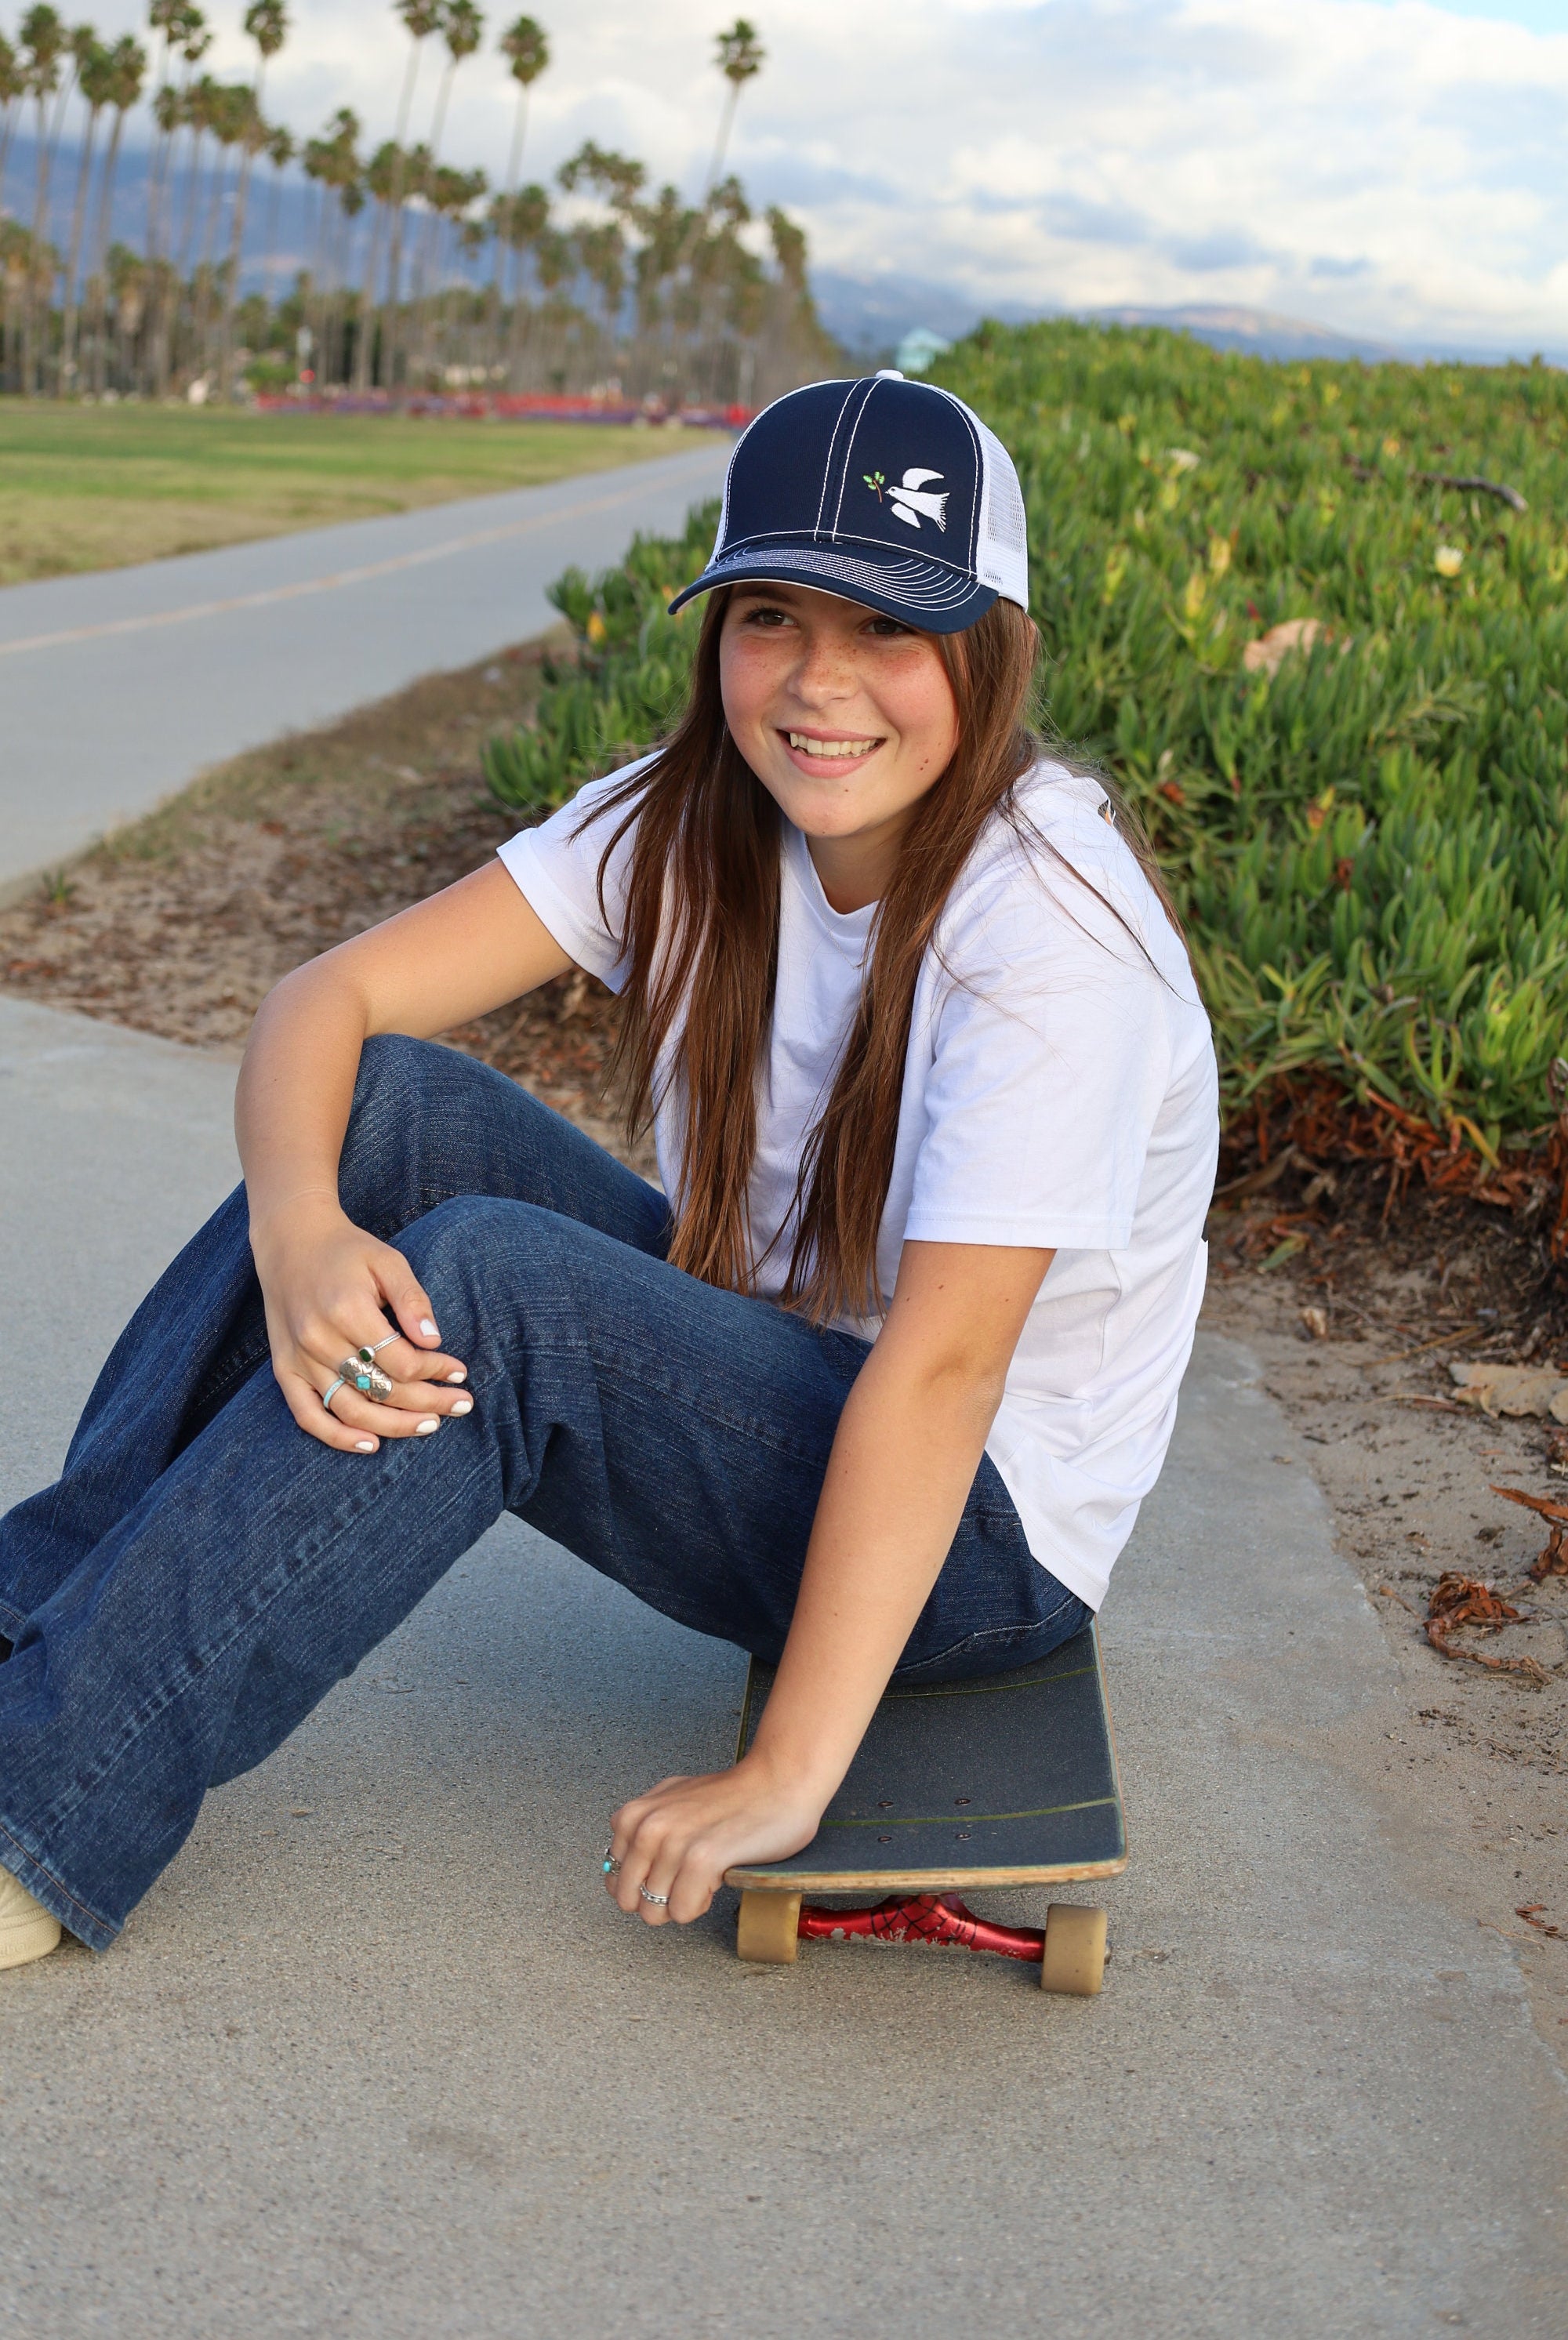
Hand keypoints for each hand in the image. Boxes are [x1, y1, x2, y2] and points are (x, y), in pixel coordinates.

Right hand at [250, 1193, 472, 1453]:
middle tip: (460, 1405)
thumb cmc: (347, 1251)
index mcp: (347, 1310)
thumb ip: (413, 1299)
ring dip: (394, 1426)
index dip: (436, 1371)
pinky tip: (370, 1444)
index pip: (401, 1361)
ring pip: (350, 1409)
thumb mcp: (388, 1261)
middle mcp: (319, 1339)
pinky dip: (337, 1437)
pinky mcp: (284, 1369)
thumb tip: (434, 1340)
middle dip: (428, 1403)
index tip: (459, 1371)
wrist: (290, 1241)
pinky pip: (308, 1415)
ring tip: (429, 1425)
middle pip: (381, 1389)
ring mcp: (299, 1358)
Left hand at [605, 1754, 825, 1925]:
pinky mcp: (701, 1859)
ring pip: (654, 1911)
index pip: (614, 1881)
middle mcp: (646, 1827)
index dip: (646, 1884)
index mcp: (633, 1816)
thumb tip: (617, 1870)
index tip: (671, 1871)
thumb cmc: (731, 1795)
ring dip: (683, 1902)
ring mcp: (673, 1843)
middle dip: (659, 1900)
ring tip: (706, 1873)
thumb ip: (642, 1827)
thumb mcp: (672, 1800)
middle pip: (630, 1901)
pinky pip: (683, 1911)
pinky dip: (700, 1904)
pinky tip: (717, 1877)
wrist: (778, 1782)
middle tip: (688, 1879)